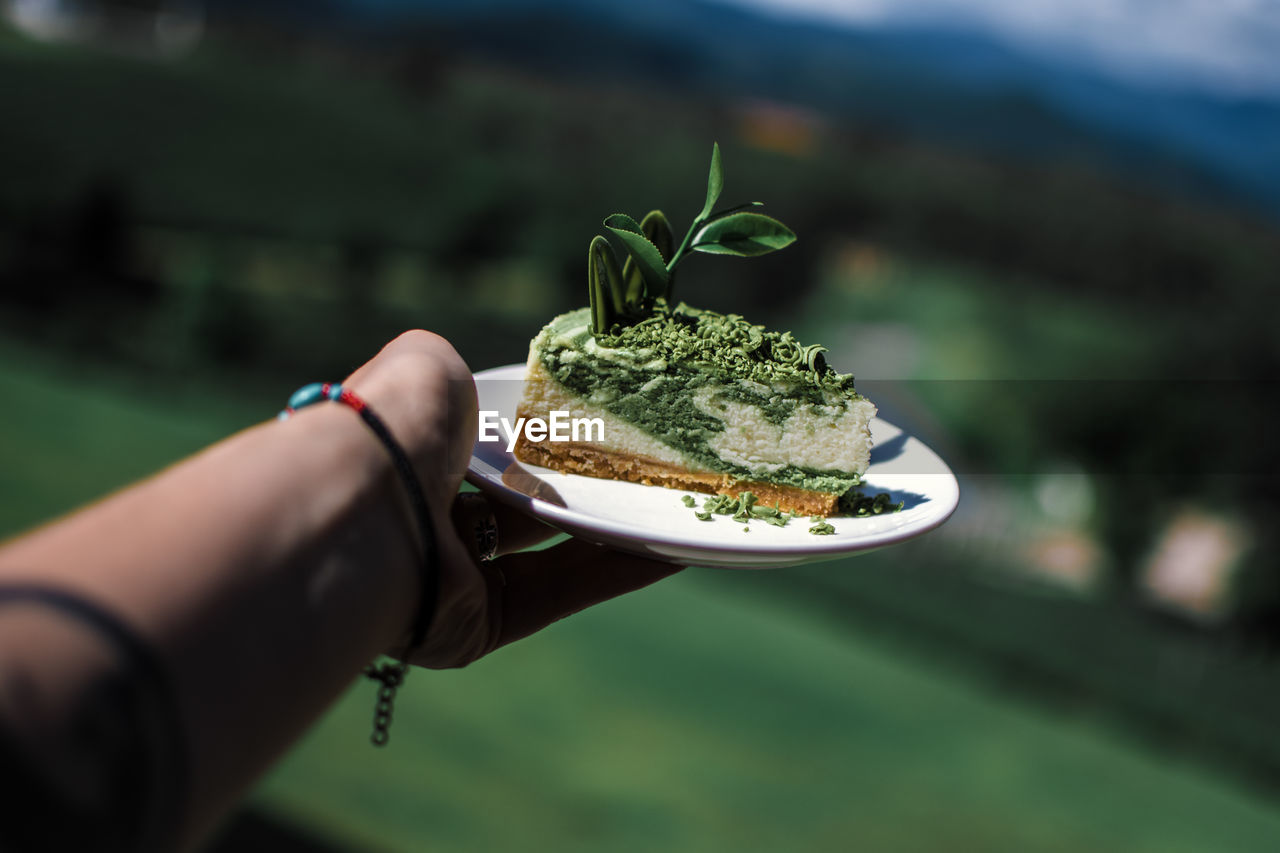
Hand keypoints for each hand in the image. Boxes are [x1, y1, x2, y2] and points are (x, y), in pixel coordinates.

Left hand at [344, 331, 682, 668]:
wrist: (366, 498)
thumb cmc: (396, 421)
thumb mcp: (429, 368)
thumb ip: (461, 376)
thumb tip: (484, 391)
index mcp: (408, 454)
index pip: (485, 448)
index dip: (543, 439)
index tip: (600, 426)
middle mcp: (426, 517)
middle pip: (521, 504)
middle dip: (585, 487)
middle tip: (649, 467)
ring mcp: (449, 575)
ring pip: (546, 555)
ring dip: (611, 531)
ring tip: (674, 505)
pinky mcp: (474, 626)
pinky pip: (554, 595)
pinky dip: (611, 573)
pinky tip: (668, 551)